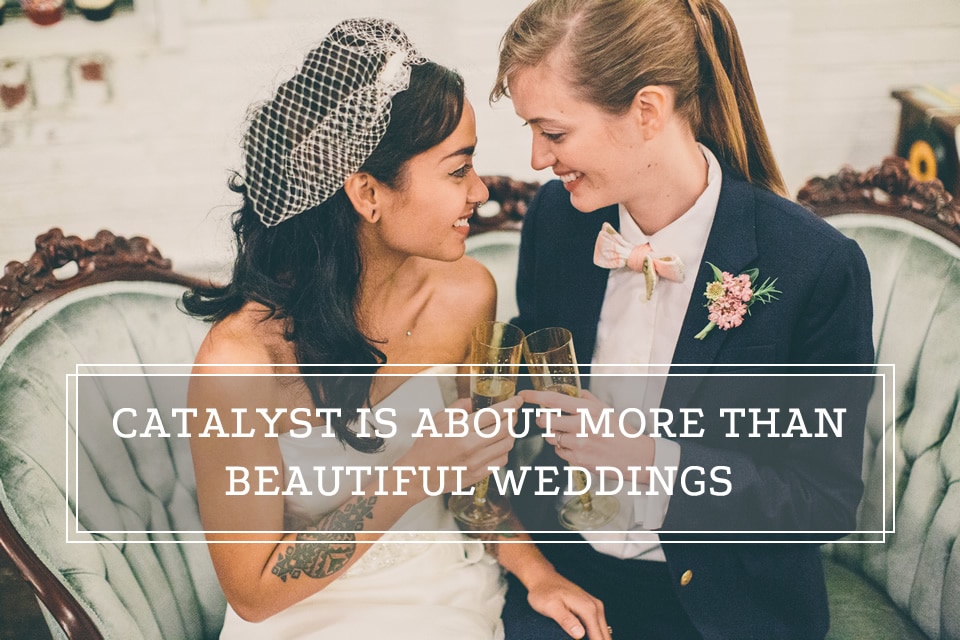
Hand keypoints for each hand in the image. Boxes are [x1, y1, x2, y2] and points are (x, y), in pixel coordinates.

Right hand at [399, 396, 520, 492]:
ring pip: (506, 446)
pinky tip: (498, 446)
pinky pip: (500, 461)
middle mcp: (471, 446)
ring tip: (507, 429)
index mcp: (460, 430)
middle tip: (513, 414)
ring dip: (511, 435)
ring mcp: (476, 463)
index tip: (517, 401)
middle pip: (505, 429)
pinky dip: (504, 451)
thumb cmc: (425, 447)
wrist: (418, 475)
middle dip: (513, 418)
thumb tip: (472, 402)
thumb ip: (457, 408)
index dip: (510, 406)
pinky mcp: (478, 475)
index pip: (494, 414)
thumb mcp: (437, 420)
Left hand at [519, 388, 654, 478]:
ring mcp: (578, 444)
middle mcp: (581, 425)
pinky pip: (560, 452)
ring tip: (571, 435)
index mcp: (588, 410)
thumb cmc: (621, 432)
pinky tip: (577, 447)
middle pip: (546, 421)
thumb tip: (574, 391)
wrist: (634, 456)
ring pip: (551, 437)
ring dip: (555, 435)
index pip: (554, 399)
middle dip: (543, 420)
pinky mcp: (578, 460)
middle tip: (548, 419)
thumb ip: (587, 400)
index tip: (524, 394)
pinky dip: (564, 449)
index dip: (535, 396)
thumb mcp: (605, 409)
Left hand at [524, 570, 611, 639]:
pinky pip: (599, 626)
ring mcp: (596, 606)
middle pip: (605, 637)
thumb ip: (565, 620)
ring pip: (604, 632)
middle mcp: (596, 607)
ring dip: (598, 639)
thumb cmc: (544, 593)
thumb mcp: (550, 607)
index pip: (598, 638)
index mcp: (588, 609)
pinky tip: (589, 639)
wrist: (544, 578)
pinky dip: (596, 635)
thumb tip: (580, 635)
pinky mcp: (592, 607)